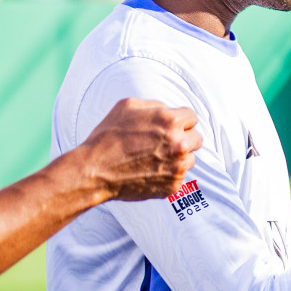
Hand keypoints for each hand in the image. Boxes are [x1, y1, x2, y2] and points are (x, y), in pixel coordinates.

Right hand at [79, 98, 200, 200]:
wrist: (94, 171)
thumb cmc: (107, 137)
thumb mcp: (127, 106)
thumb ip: (155, 105)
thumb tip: (169, 110)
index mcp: (171, 121)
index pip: (192, 117)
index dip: (179, 121)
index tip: (168, 127)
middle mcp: (179, 144)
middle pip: (196, 138)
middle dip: (182, 138)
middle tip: (162, 143)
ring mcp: (178, 166)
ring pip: (190, 159)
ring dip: (177, 158)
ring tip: (153, 158)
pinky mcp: (173, 185)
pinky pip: (179, 176)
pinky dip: (168, 174)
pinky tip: (149, 171)